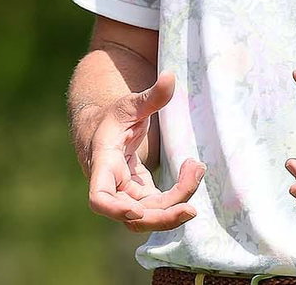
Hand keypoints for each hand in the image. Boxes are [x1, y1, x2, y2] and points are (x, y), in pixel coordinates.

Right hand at [85, 71, 205, 232]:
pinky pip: (160, 205)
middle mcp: (112, 185)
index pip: (99, 198)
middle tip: (192, 209)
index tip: (138, 211)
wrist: (104, 129)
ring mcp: (126, 193)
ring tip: (197, 169)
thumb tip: (170, 77)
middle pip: (133, 217)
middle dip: (163, 218)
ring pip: (150, 214)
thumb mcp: (130, 104)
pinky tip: (192, 170)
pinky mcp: (140, 194)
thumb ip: (151, 96)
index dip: (116, 210)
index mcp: (103, 163)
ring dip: (176, 204)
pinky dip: (179, 194)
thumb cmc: (113, 116)